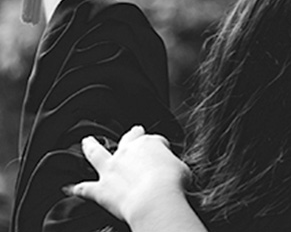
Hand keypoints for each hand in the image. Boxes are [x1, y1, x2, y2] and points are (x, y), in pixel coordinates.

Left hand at [67, 126, 193, 228]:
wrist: (154, 199)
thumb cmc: (171, 184)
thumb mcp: (182, 169)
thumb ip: (172, 165)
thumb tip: (171, 171)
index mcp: (149, 144)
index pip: (157, 141)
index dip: (162, 149)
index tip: (167, 157)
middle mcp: (127, 152)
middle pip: (127, 139)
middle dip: (131, 134)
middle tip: (133, 130)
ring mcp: (112, 169)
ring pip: (97, 154)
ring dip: (91, 147)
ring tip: (87, 142)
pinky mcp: (101, 189)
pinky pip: (85, 188)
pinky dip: (76, 189)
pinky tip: (69, 188)